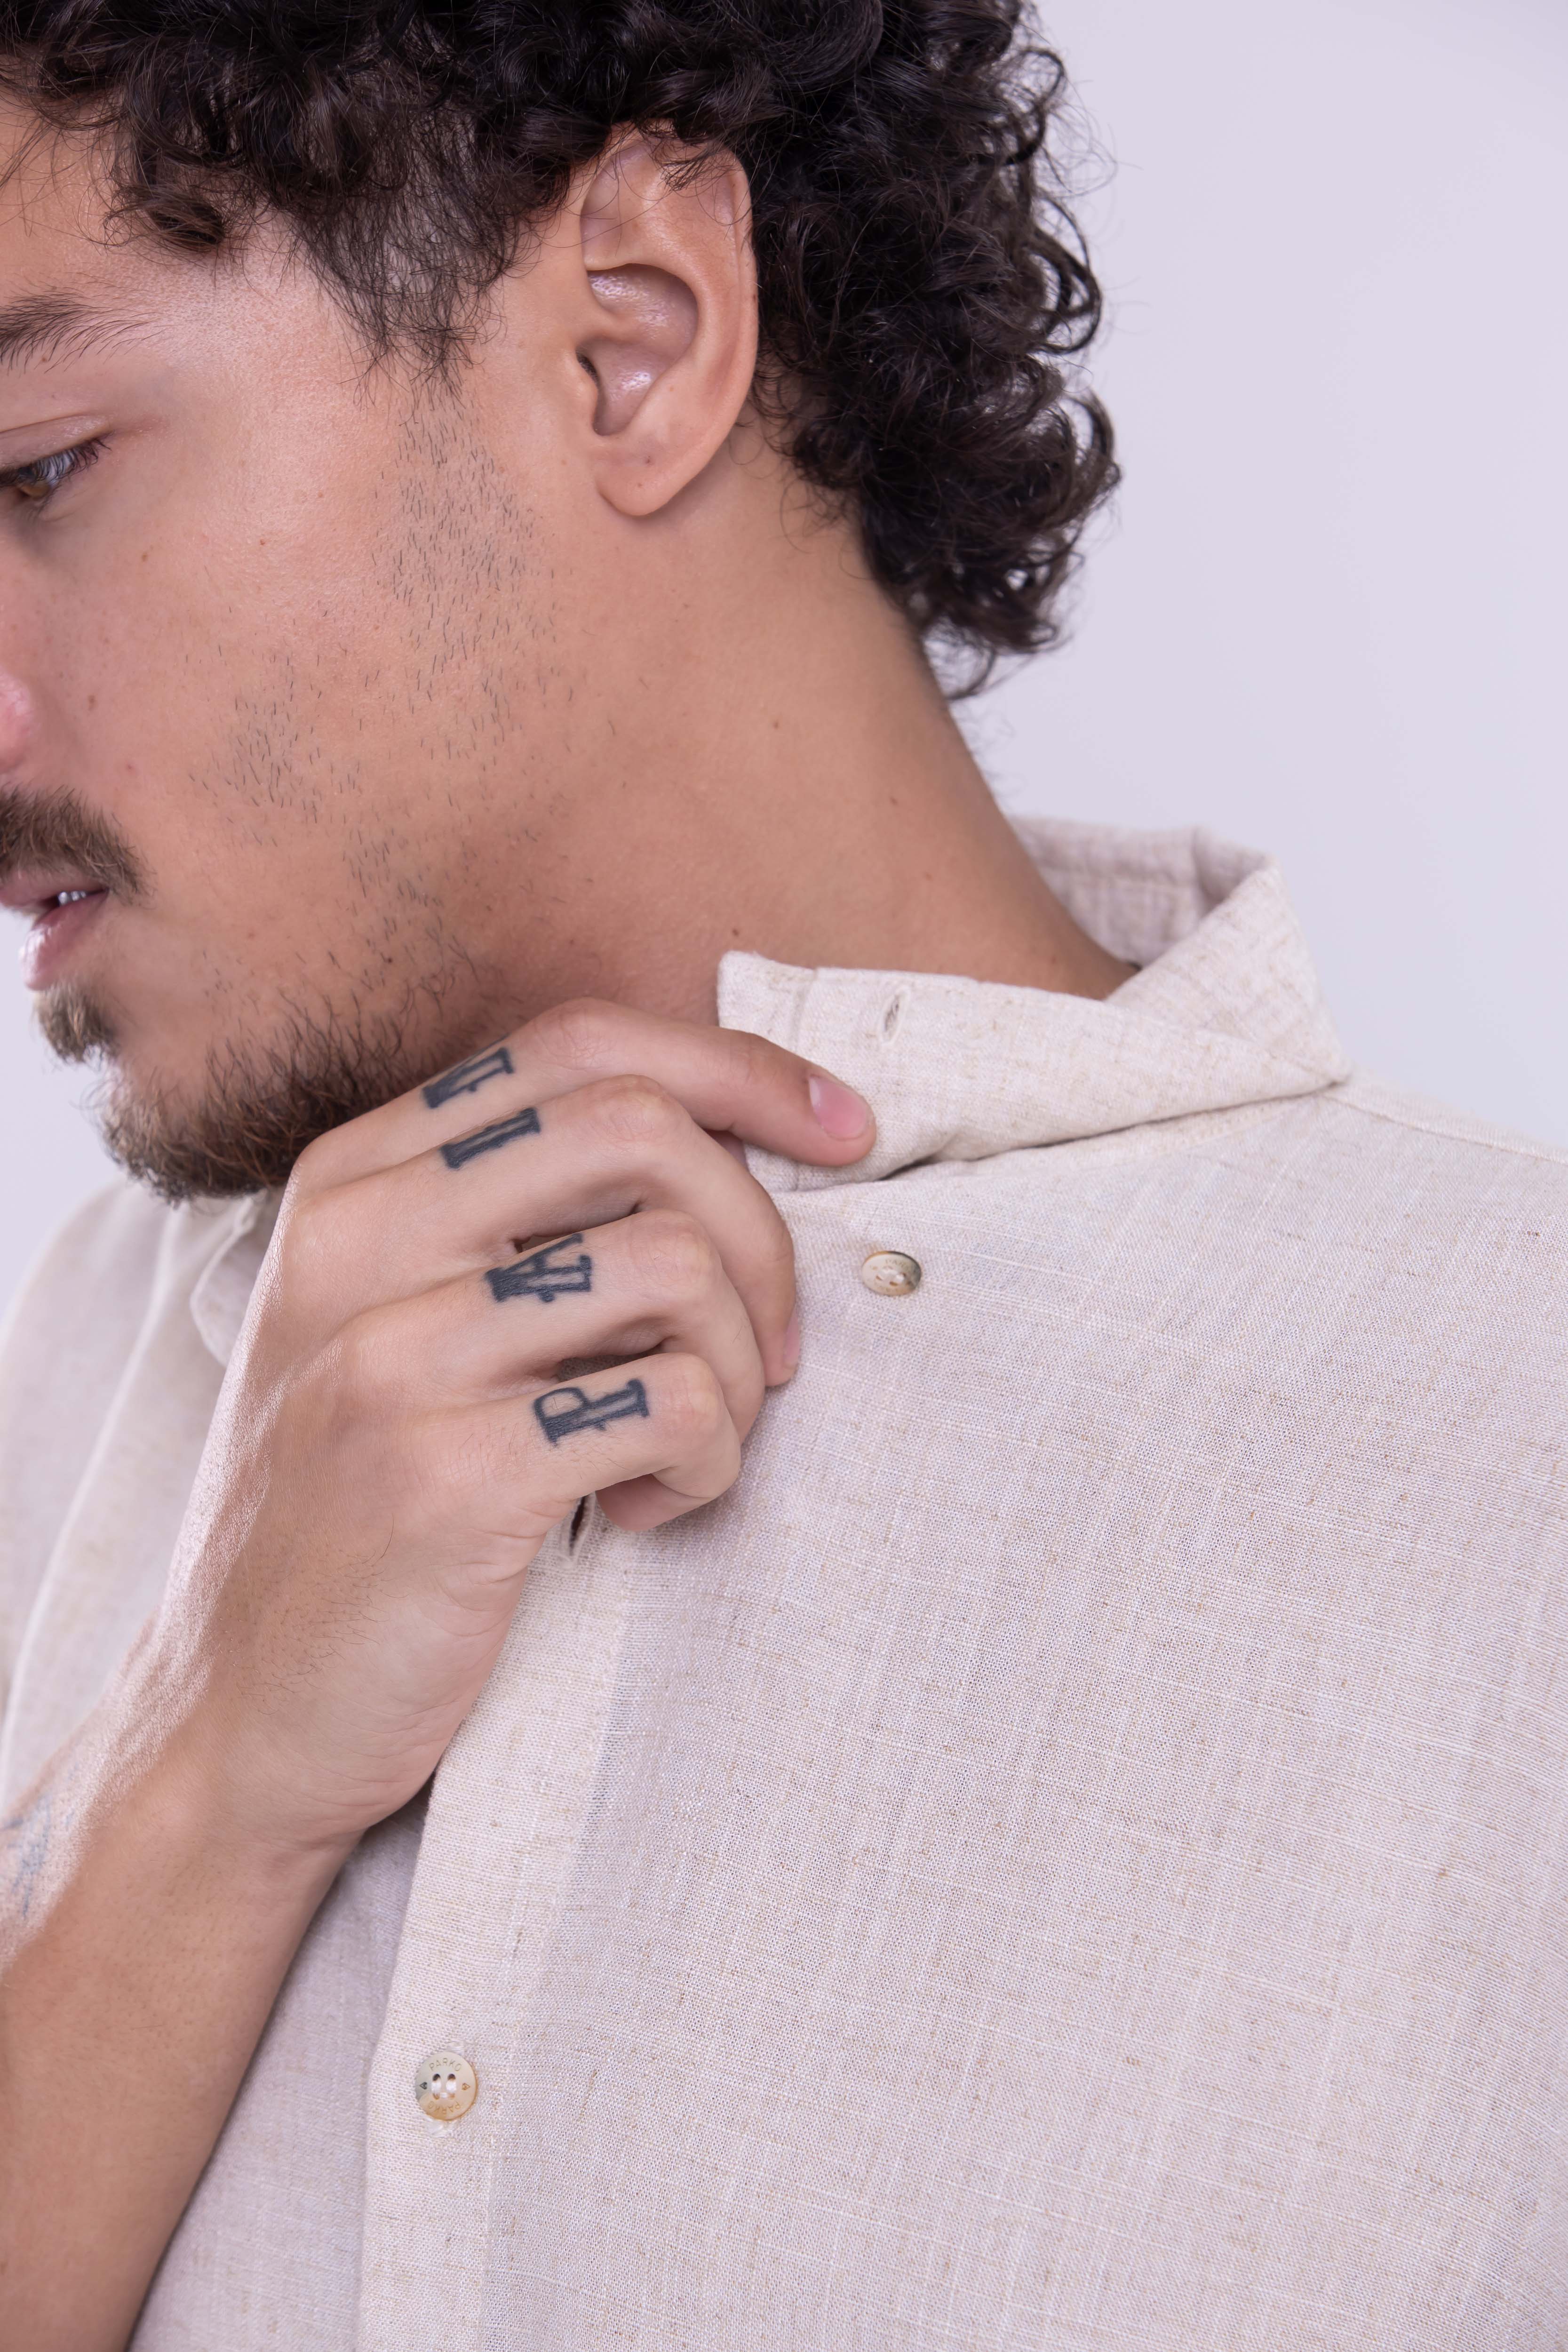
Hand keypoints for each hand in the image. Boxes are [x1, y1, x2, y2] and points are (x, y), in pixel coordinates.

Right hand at [152, 1001, 874, 1859]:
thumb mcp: (393, 1322)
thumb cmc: (356, 1508)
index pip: (580, 1044)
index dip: (738, 1070)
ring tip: (686, 1449)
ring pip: (675, 1266)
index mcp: (353, 1181)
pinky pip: (674, 1407)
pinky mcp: (444, 1477)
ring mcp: (392, 1356)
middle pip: (641, 1128)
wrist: (235, 1715)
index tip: (840, 1132)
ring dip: (739, 1369)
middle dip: (761, 1233)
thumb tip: (736, 1148)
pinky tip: (642, 1512)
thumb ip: (515, 1222)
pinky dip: (706, 1464)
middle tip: (773, 1349)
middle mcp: (358, 1242)